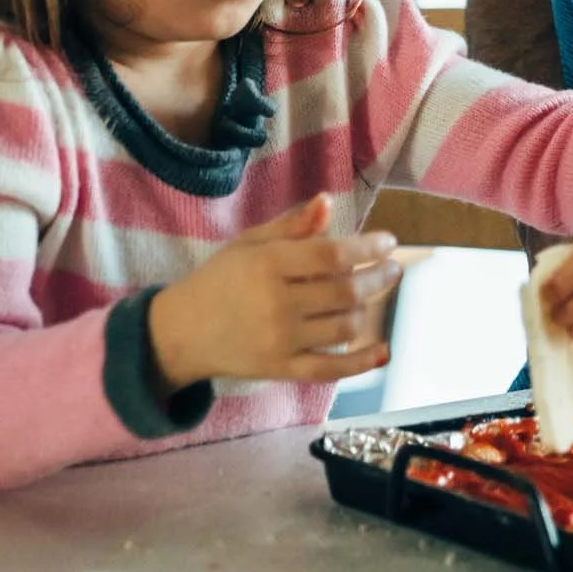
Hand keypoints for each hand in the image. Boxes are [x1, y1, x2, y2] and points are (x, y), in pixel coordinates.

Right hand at [148, 195, 399, 390]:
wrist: (180, 333)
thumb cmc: (219, 280)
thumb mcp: (249, 244)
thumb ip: (291, 225)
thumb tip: (328, 201)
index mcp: (268, 265)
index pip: (332, 255)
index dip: (368, 247)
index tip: (388, 241)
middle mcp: (276, 304)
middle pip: (345, 291)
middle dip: (378, 277)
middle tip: (392, 269)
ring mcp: (280, 341)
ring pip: (344, 327)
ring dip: (368, 309)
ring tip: (374, 294)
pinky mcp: (281, 370)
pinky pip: (330, 369)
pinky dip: (362, 362)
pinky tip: (384, 350)